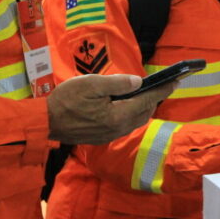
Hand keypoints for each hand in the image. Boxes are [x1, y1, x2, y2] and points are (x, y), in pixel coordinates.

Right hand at [47, 74, 176, 144]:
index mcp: (117, 116)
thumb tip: (138, 82)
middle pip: (144, 113)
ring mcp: (109, 135)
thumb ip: (116, 83)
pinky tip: (128, 104)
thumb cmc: (66, 100)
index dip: (162, 90)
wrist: (45, 122)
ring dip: (144, 107)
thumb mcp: (91, 84)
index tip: (175, 81)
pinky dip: (132, 113)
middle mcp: (117, 129)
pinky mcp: (102, 137)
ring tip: (147, 93)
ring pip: (135, 120)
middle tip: (162, 85)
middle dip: (155, 99)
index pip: (146, 101)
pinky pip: (125, 125)